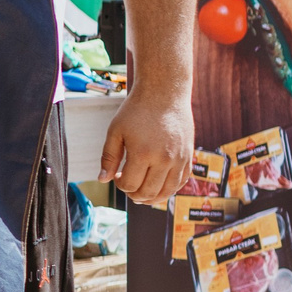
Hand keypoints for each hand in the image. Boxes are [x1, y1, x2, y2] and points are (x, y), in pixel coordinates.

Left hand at [101, 84, 192, 206]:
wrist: (164, 94)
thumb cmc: (136, 110)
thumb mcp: (116, 131)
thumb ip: (108, 157)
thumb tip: (102, 180)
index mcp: (142, 153)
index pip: (129, 185)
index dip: (119, 184)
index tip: (117, 175)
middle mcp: (164, 159)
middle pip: (148, 192)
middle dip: (133, 194)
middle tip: (127, 185)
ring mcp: (179, 159)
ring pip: (167, 192)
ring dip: (152, 197)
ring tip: (141, 192)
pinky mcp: (189, 156)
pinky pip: (181, 182)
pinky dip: (169, 189)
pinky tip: (158, 186)